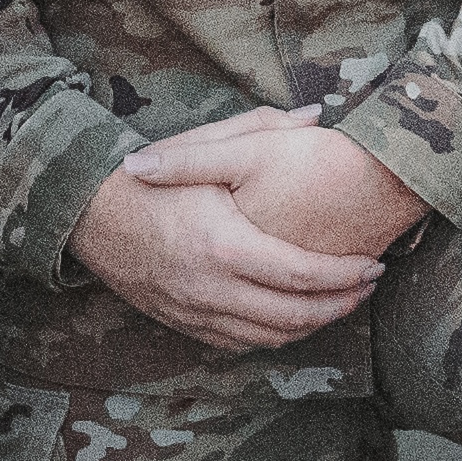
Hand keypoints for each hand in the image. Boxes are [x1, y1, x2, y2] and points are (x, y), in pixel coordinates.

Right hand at [69, 105, 383, 350]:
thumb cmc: (149, 175)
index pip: (301, 275)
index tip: (372, 263)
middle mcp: (210, 288)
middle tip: (368, 286)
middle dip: (341, 304)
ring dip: (314, 325)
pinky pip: (241, 343)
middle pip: (294, 316)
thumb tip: (317, 117)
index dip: (345, 275)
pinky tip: (294, 315)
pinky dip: (275, 334)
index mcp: (222, 244)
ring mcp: (195, 312)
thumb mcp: (204, 144)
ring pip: (271, 337)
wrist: (89, 214)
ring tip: (342, 301)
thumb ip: (264, 128)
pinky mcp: (183, 323)